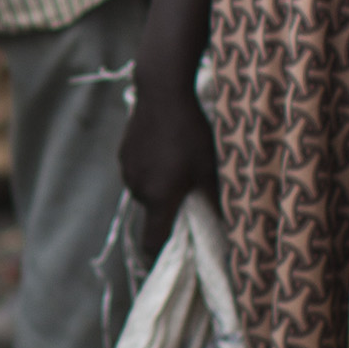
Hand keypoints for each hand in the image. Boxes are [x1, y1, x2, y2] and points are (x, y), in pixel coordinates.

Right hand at [117, 50, 215, 261]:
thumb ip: (214, 200)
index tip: (173, 257)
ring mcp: (127, 170)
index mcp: (159, 198)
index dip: (160, 255)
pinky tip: (166, 147)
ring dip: (160, 186)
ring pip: (146, 191)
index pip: (152, 243)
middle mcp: (138, 189)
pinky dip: (151, 169)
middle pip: (153, 213)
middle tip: (190, 192)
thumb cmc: (192, 132)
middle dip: (170, 209)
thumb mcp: (210, 167)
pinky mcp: (123, 153)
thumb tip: (225, 227)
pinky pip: (139, 172)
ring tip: (178, 162)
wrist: (162, 90)